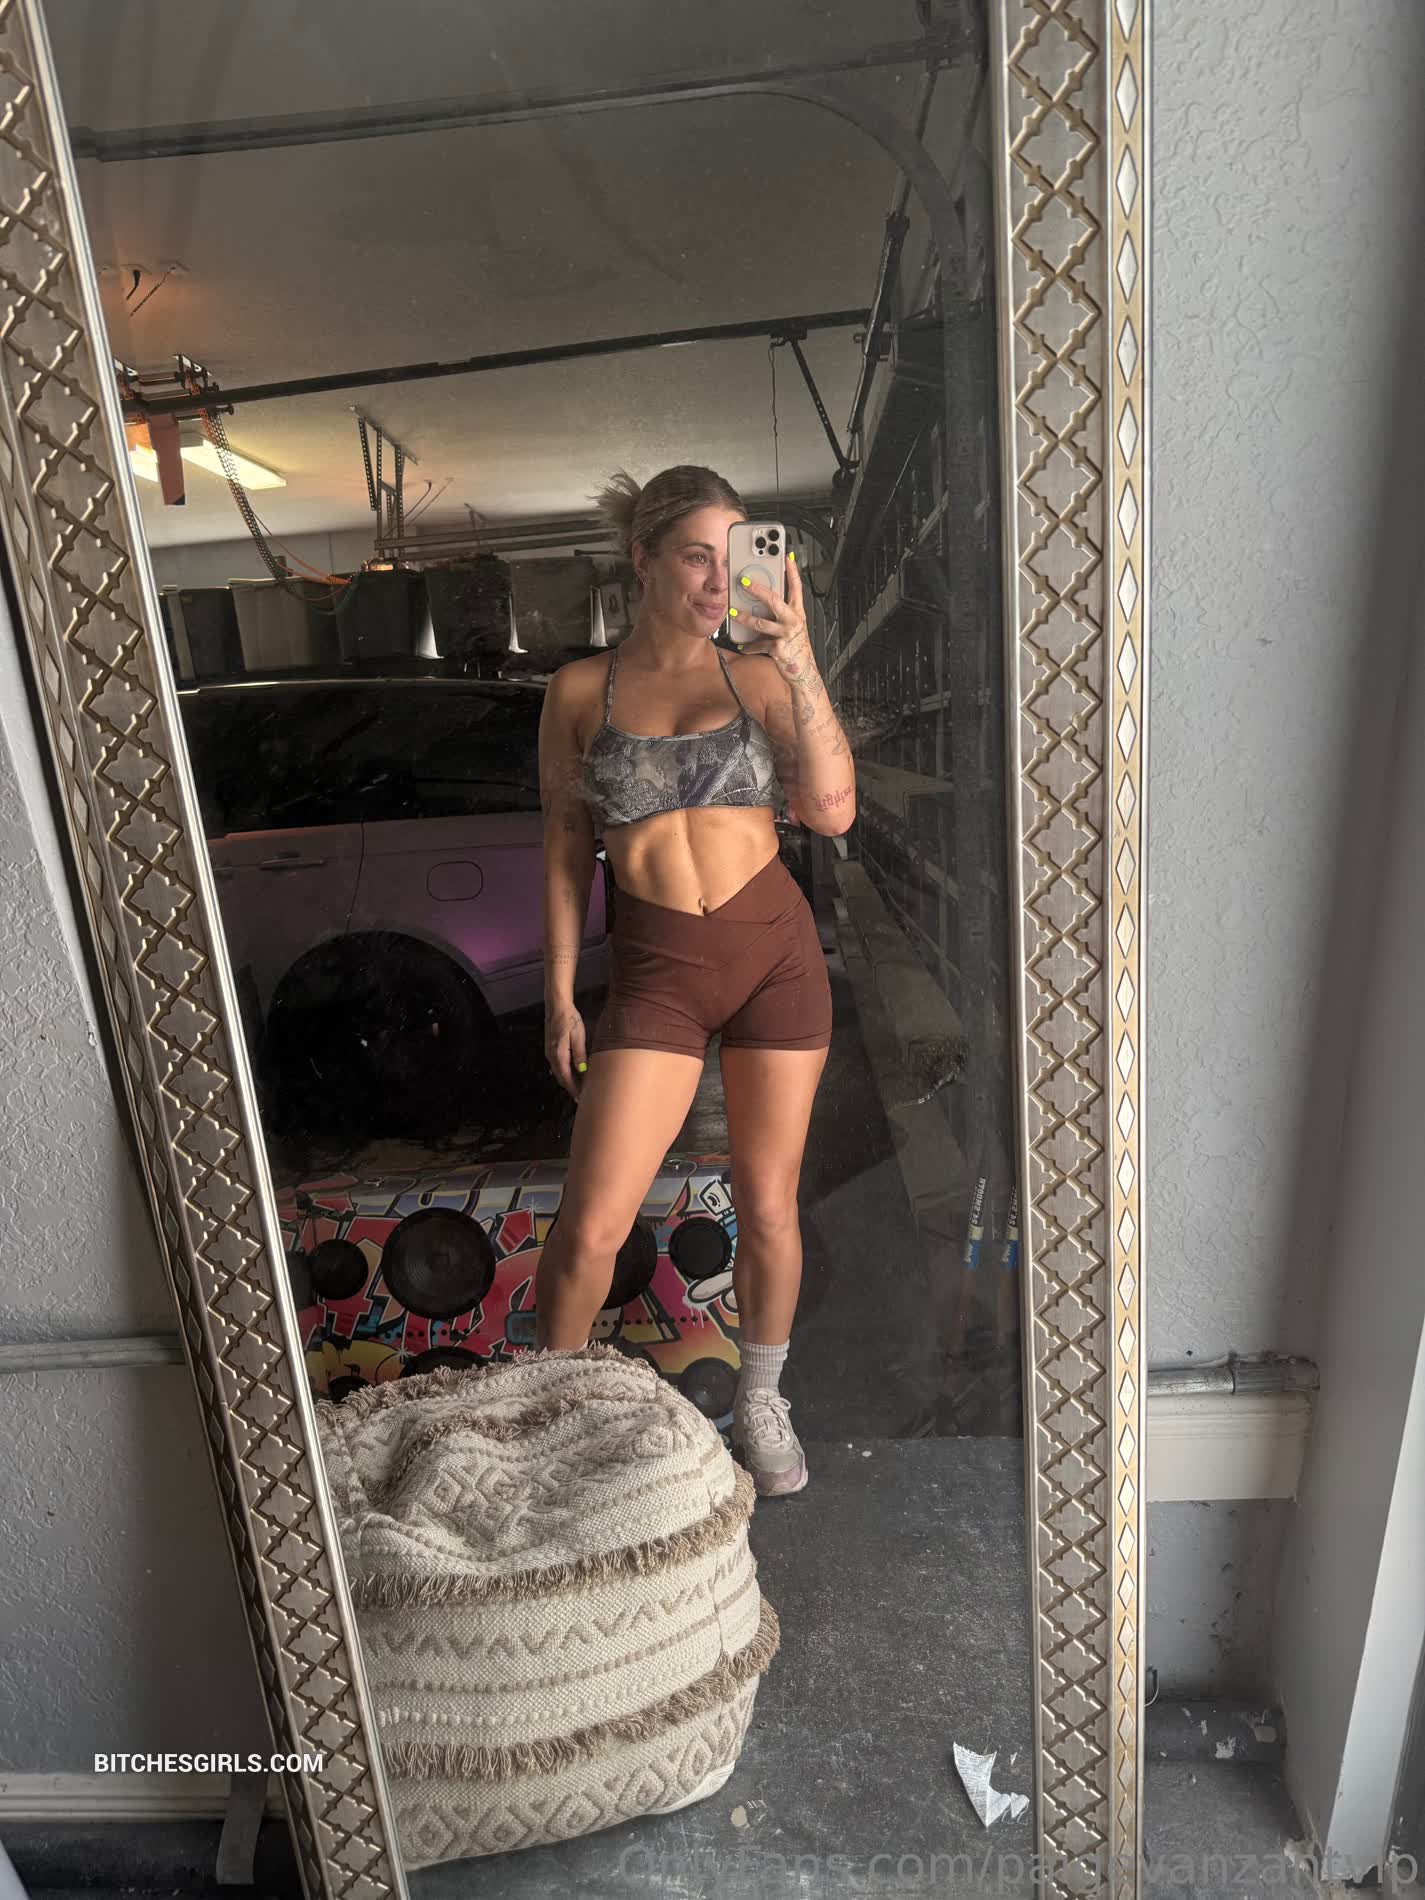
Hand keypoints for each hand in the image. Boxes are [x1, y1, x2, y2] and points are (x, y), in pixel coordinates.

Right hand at [544, 1003, 587, 1099]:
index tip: (581, 1098)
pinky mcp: (550, 1048)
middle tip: (582, 1096)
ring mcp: (549, 1052)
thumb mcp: (578, 1036)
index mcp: (559, 1055)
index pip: (566, 1078)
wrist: (557, 1006)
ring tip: (579, 1087)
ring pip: (558, 1072)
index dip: (573, 1089)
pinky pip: (557, 1065)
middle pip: (561, 1077)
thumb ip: (579, 1054)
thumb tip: (582, 1071)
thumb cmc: (569, 1019)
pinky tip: (572, 1073)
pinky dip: (564, 1072)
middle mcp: (551, 1056)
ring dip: (567, 1080)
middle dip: (571, 1087)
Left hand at [730, 551, 814, 679]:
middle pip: (774, 600)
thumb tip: (761, 598)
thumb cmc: (795, 646)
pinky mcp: (778, 649)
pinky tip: (742, 645)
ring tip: (732, 613)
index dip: (792, 570)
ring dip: (744, 618)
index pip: (796, 586)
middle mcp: (794, 621)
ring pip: (761, 623)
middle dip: (757, 589)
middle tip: (743, 582)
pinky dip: (749, 646)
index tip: (786, 555)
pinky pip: (759, 645)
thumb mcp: (792, 625)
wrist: (803, 671)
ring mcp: (786, 635)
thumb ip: (780, 612)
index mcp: (797, 612)